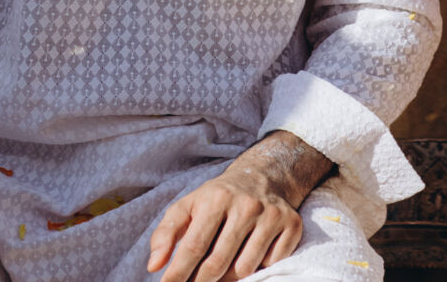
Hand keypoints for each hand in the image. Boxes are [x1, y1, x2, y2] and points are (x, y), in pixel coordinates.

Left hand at [147, 158, 303, 281]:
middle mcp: (247, 205)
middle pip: (218, 263)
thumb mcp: (187, 207)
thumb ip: (166, 234)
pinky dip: (258, 267)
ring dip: (229, 277)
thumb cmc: (216, 200)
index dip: (177, 274)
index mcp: (216, 199)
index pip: (193, 247)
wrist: (263, 176)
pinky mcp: (292, 224)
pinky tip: (250, 254)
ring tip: (222, 268)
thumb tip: (154, 266)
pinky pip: (271, 264)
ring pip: (245, 269)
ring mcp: (272, 214)